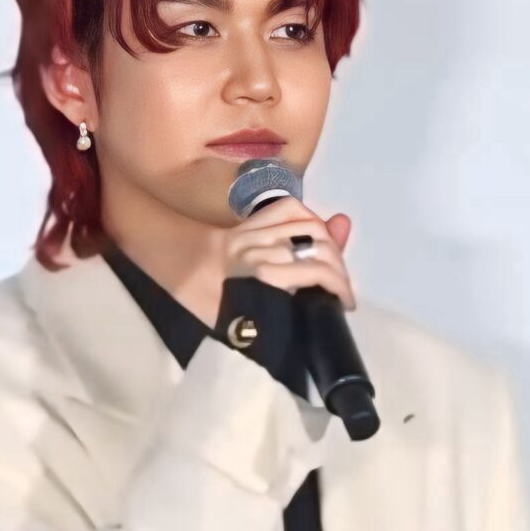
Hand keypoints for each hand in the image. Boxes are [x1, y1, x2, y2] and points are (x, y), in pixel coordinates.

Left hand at [222, 196, 355, 310]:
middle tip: (341, 286)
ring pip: (309, 226)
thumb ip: (289, 305)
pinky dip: (309, 217)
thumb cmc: (214, 308)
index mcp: (261, 279)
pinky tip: (317, 234)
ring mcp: (256, 231)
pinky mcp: (251, 220)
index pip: (317, 273)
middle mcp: (261, 249)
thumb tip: (325, 299)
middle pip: (318, 248)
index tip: (345, 303)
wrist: (185, 274)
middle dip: (339, 268)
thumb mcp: (248, 322)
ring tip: (333, 263)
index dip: (340, 287)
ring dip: (330, 244)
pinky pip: (289, 208)